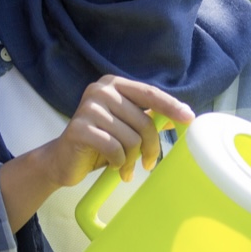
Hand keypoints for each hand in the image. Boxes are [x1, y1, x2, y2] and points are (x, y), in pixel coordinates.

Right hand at [0, 75, 192, 232]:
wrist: (62, 160)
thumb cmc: (100, 142)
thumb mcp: (126, 126)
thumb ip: (148, 117)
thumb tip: (182, 116)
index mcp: (114, 84)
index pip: (150, 94)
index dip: (172, 107)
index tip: (189, 119)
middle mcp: (101, 90)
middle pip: (144, 122)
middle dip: (151, 148)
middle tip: (148, 164)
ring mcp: (88, 108)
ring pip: (131, 139)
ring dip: (133, 159)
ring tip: (126, 167)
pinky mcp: (79, 129)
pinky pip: (115, 149)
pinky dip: (119, 163)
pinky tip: (113, 166)